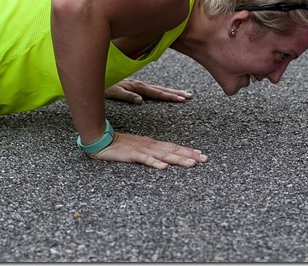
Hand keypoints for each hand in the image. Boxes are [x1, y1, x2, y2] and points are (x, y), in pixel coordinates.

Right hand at [90, 132, 208, 168]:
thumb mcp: (140, 149)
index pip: (175, 148)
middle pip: (174, 151)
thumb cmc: (121, 146)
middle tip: (205, 160)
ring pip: (165, 155)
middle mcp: (152, 146)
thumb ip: (153, 153)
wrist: (102, 140)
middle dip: (191, 155)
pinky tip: (164, 168)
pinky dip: (156, 163)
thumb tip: (166, 159)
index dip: (189, 151)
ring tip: (192, 164)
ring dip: (179, 159)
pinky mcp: (133, 155)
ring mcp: (143, 150)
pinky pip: (146, 160)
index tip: (203, 155)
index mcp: (154, 144)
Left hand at [104, 78, 192, 103]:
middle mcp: (139, 85)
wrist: (94, 76)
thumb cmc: (102, 85)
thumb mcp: (112, 91)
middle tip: (190, 96)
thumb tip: (141, 101)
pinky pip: (152, 89)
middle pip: (161, 89)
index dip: (170, 96)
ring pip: (158, 88)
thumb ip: (126, 95)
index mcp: (136, 86)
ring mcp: (138, 85)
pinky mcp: (135, 86)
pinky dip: (162, 91)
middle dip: (176, 93)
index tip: (182, 99)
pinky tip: (167, 94)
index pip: (157, 92)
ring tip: (184, 94)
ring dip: (171, 92)